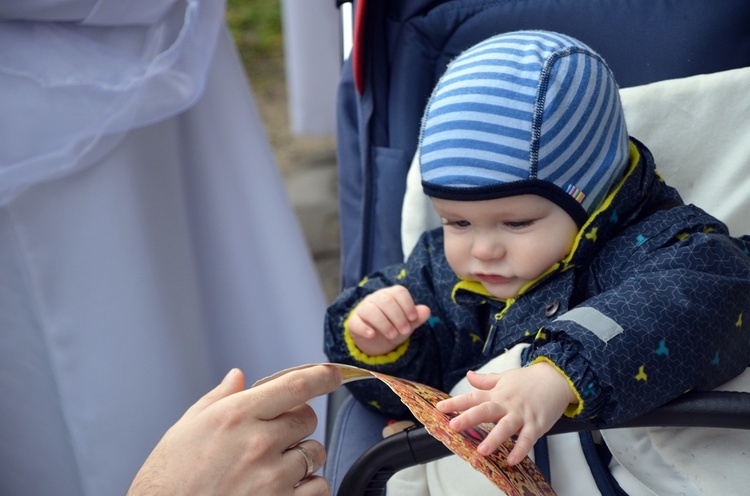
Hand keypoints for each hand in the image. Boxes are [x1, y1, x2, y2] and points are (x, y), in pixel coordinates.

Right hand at [127, 365, 341, 495]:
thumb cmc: (168, 478)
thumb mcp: (186, 428)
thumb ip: (219, 399)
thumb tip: (238, 376)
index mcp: (236, 415)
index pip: (295, 384)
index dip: (322, 376)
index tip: (333, 374)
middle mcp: (258, 442)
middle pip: (307, 419)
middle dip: (297, 424)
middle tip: (275, 437)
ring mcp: (272, 477)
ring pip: (315, 453)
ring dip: (303, 457)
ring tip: (275, 468)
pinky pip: (319, 488)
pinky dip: (309, 488)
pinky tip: (287, 489)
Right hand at [346, 285, 430, 355]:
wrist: (377, 342)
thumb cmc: (395, 326)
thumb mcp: (408, 324)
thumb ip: (417, 317)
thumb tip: (426, 310)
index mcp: (391, 295)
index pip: (399, 292)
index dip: (407, 305)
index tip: (413, 319)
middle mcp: (376, 298)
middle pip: (386, 301)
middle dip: (398, 317)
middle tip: (405, 331)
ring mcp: (363, 309)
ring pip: (371, 310)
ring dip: (384, 323)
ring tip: (393, 335)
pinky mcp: (353, 322)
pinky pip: (355, 322)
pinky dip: (364, 328)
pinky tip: (372, 335)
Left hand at [436, 362, 576, 465]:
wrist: (557, 378)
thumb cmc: (529, 380)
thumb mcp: (505, 377)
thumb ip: (486, 380)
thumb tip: (469, 375)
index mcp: (497, 394)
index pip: (472, 397)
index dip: (456, 403)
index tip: (440, 408)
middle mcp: (507, 404)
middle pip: (485, 411)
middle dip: (468, 418)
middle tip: (453, 426)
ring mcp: (522, 414)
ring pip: (506, 427)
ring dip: (494, 438)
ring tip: (482, 450)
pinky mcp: (537, 424)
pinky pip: (528, 438)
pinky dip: (521, 449)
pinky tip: (512, 459)